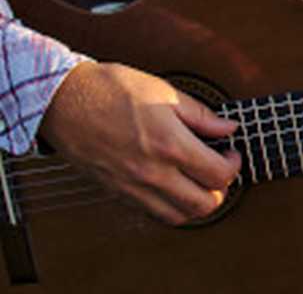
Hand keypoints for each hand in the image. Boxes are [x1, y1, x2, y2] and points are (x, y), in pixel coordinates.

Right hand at [38, 61, 240, 225]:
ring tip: (200, 179)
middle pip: (204, 204)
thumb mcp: (166, 91)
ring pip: (179, 216)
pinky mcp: (117, 193)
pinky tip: (175, 186)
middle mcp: (153, 173)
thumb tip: (228, 127)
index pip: (218, 174)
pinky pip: (153, 214)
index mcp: (170, 144)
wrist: (66, 102)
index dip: (234, 165)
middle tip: (221, 167)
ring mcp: (133, 187)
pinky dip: (172, 207)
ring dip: (198, 203)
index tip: (232, 152)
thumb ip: (201, 115)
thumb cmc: (112, 90)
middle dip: (221, 189)